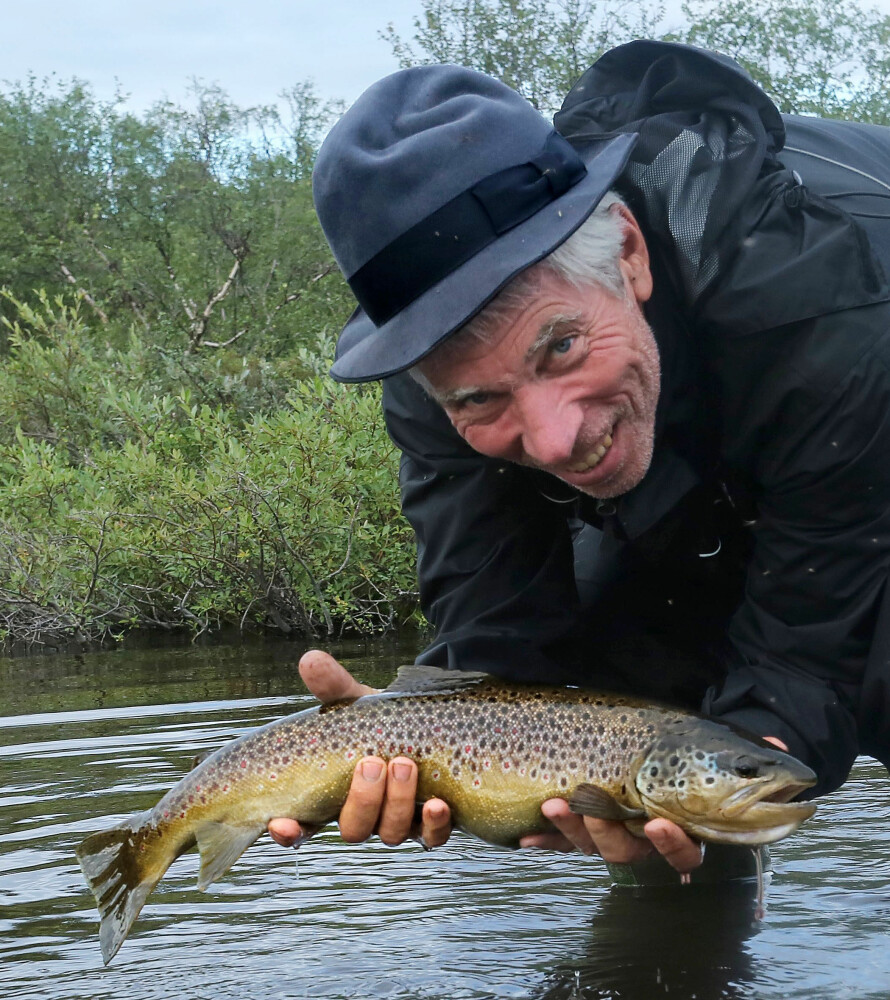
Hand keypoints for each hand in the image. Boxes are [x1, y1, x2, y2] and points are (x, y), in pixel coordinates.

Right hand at [267, 650, 452, 849]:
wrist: (431, 723)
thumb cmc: (382, 721)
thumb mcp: (358, 705)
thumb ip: (334, 687)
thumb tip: (310, 659)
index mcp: (333, 794)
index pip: (302, 826)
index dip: (289, 832)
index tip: (282, 823)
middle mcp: (364, 816)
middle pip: (353, 829)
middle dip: (363, 800)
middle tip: (371, 763)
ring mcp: (397, 823)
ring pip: (391, 833)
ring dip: (397, 803)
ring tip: (404, 764)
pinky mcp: (431, 825)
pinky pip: (432, 838)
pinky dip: (434, 825)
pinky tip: (438, 805)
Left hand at [518, 734, 789, 873]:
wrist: (663, 744)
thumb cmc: (693, 751)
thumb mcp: (716, 747)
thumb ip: (748, 752)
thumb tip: (785, 750)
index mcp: (679, 828)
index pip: (682, 853)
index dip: (671, 843)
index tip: (658, 821)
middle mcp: (643, 838)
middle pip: (626, 851)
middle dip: (605, 833)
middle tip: (585, 806)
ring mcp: (610, 833)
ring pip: (591, 846)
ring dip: (570, 829)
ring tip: (552, 803)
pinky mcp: (580, 826)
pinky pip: (560, 842)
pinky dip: (542, 840)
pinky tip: (523, 840)